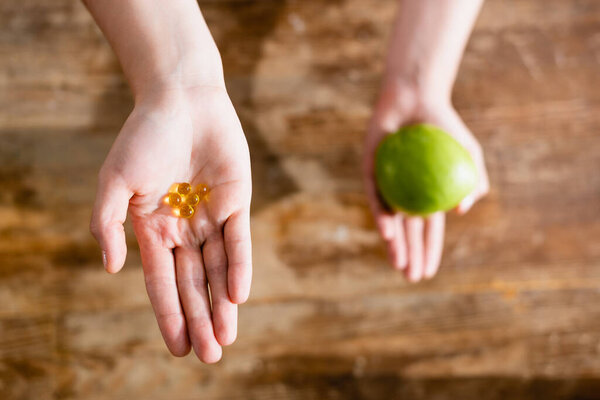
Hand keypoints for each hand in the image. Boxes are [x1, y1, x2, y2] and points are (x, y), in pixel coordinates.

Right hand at [90, 85, 251, 362]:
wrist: (181, 99)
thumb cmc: (144, 136)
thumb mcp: (115, 180)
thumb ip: (107, 222)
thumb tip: (112, 269)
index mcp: (153, 229)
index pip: (162, 282)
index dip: (169, 315)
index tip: (179, 348)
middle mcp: (184, 230)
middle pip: (193, 284)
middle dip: (199, 320)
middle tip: (208, 355)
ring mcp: (211, 218)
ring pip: (218, 270)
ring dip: (221, 305)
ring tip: (225, 339)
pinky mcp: (237, 202)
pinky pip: (239, 242)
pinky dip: (238, 268)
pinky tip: (237, 296)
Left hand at [363, 83, 488, 281]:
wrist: (417, 98)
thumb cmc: (444, 124)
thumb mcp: (468, 152)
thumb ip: (472, 179)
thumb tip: (463, 210)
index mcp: (426, 193)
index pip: (428, 230)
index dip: (428, 251)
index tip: (429, 273)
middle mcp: (404, 192)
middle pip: (407, 231)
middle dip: (410, 255)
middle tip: (412, 278)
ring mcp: (386, 183)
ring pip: (390, 219)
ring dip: (394, 243)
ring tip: (400, 264)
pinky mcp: (370, 170)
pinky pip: (375, 195)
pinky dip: (382, 213)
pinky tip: (388, 231)